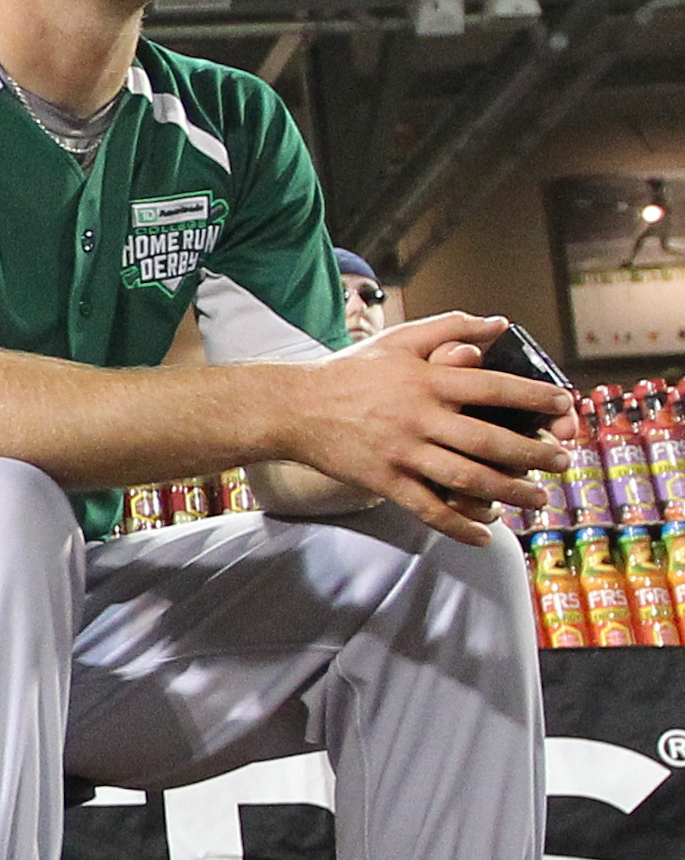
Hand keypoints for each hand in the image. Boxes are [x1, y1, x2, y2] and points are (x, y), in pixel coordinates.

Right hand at [284, 312, 572, 545]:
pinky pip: (429, 508)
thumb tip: (500, 325)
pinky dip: (460, 525)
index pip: (494, 388)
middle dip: (534, 454)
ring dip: (509, 492)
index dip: (534, 398)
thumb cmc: (349, 372)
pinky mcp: (385, 481)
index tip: (564, 406)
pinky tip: (485, 534)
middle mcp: (419, 417)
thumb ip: (449, 328)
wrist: (294, 408)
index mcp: (427, 380)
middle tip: (562, 461)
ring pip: (467, 479)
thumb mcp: (398, 340)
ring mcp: (403, 453)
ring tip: (538, 499)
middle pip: (490, 440)